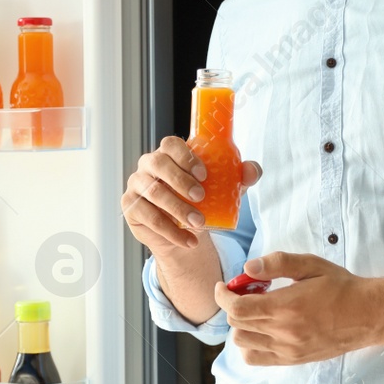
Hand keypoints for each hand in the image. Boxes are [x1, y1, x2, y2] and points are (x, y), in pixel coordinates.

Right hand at [121, 136, 261, 257]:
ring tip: (199, 223)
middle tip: (201, 197)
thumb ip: (240, 176)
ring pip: (153, 192)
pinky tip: (189, 240)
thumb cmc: (202, 200)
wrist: (185, 232)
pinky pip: (148, 217)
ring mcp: (137, 185)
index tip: (204, 174)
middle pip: (158, 164)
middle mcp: (149, 165)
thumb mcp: (223, 187)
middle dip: (180, 180)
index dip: (185, 156)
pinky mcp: (131, 208)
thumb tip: (252, 171)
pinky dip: (170, 231)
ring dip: (177, 208)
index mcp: (169, 153)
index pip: (170, 144)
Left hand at [214, 252, 383, 365]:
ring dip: (241, 325)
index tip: (224, 286)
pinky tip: (262, 329)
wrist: (367, 315)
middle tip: (246, 292)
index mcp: (286, 307)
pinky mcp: (293, 360)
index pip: (237, 308)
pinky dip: (250, 344)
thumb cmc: (340, 286)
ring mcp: (287, 350)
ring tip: (256, 311)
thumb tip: (248, 268)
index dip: (223, 295)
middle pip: (237, 324)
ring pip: (242, 343)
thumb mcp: (311, 265)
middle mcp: (283, 333)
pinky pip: (256, 358)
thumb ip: (278, 263)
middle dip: (233, 305)